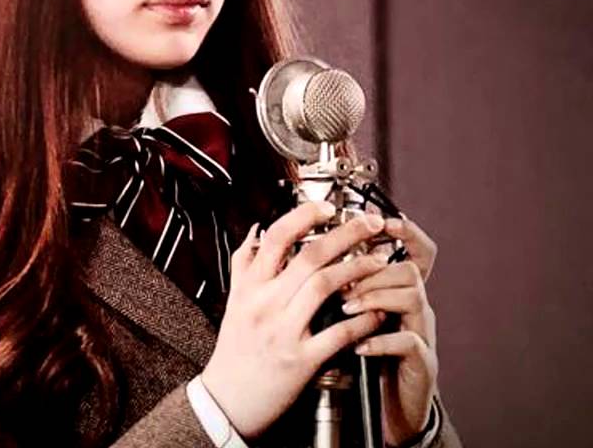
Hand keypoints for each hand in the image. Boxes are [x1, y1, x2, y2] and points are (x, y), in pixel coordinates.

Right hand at [199, 201, 389, 437]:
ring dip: (358, 269)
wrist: (227, 399)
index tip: (328, 207)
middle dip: (345, 234)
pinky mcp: (302, 360)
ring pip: (325, 287)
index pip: (276, 238)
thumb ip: (244, 264)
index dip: (304, 217)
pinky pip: (339, 332)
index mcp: (250, 287)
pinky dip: (362, 318)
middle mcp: (265, 304)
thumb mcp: (233, 302)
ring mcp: (284, 331)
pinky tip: (377, 309)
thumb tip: (257, 231)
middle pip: (309, 256)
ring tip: (379, 260)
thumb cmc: (233, 351)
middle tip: (370, 223)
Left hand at [342, 217, 439, 445]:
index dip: (406, 233)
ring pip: (413, 297)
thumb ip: (332, 284)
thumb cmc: (358, 355)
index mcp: (394, 290)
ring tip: (346, 308)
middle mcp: (412, 306)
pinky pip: (409, 341)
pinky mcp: (421, 361)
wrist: (380, 407)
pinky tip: (358, 343)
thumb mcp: (344, 315)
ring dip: (375, 298)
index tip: (383, 223)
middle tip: (340, 284)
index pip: (415, 250)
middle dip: (371, 271)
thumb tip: (303, 252)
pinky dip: (381, 339)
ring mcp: (420, 332)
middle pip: (407, 269)